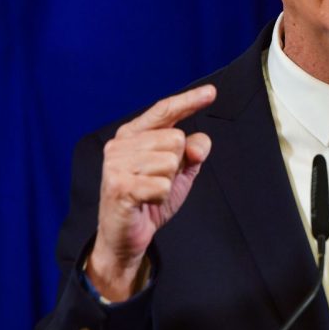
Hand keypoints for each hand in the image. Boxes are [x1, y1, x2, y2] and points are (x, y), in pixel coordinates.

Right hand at [87, 84, 216, 300]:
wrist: (125, 237)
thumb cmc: (149, 199)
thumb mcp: (178, 172)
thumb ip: (192, 151)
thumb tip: (199, 144)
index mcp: (133, 134)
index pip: (164, 111)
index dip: (189, 101)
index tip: (212, 92)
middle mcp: (120, 144)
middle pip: (175, 139)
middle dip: (176, 164)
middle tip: (157, 181)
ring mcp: (116, 165)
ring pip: (170, 162)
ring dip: (168, 182)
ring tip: (150, 191)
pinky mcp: (119, 186)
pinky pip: (163, 185)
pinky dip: (162, 196)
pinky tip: (147, 201)